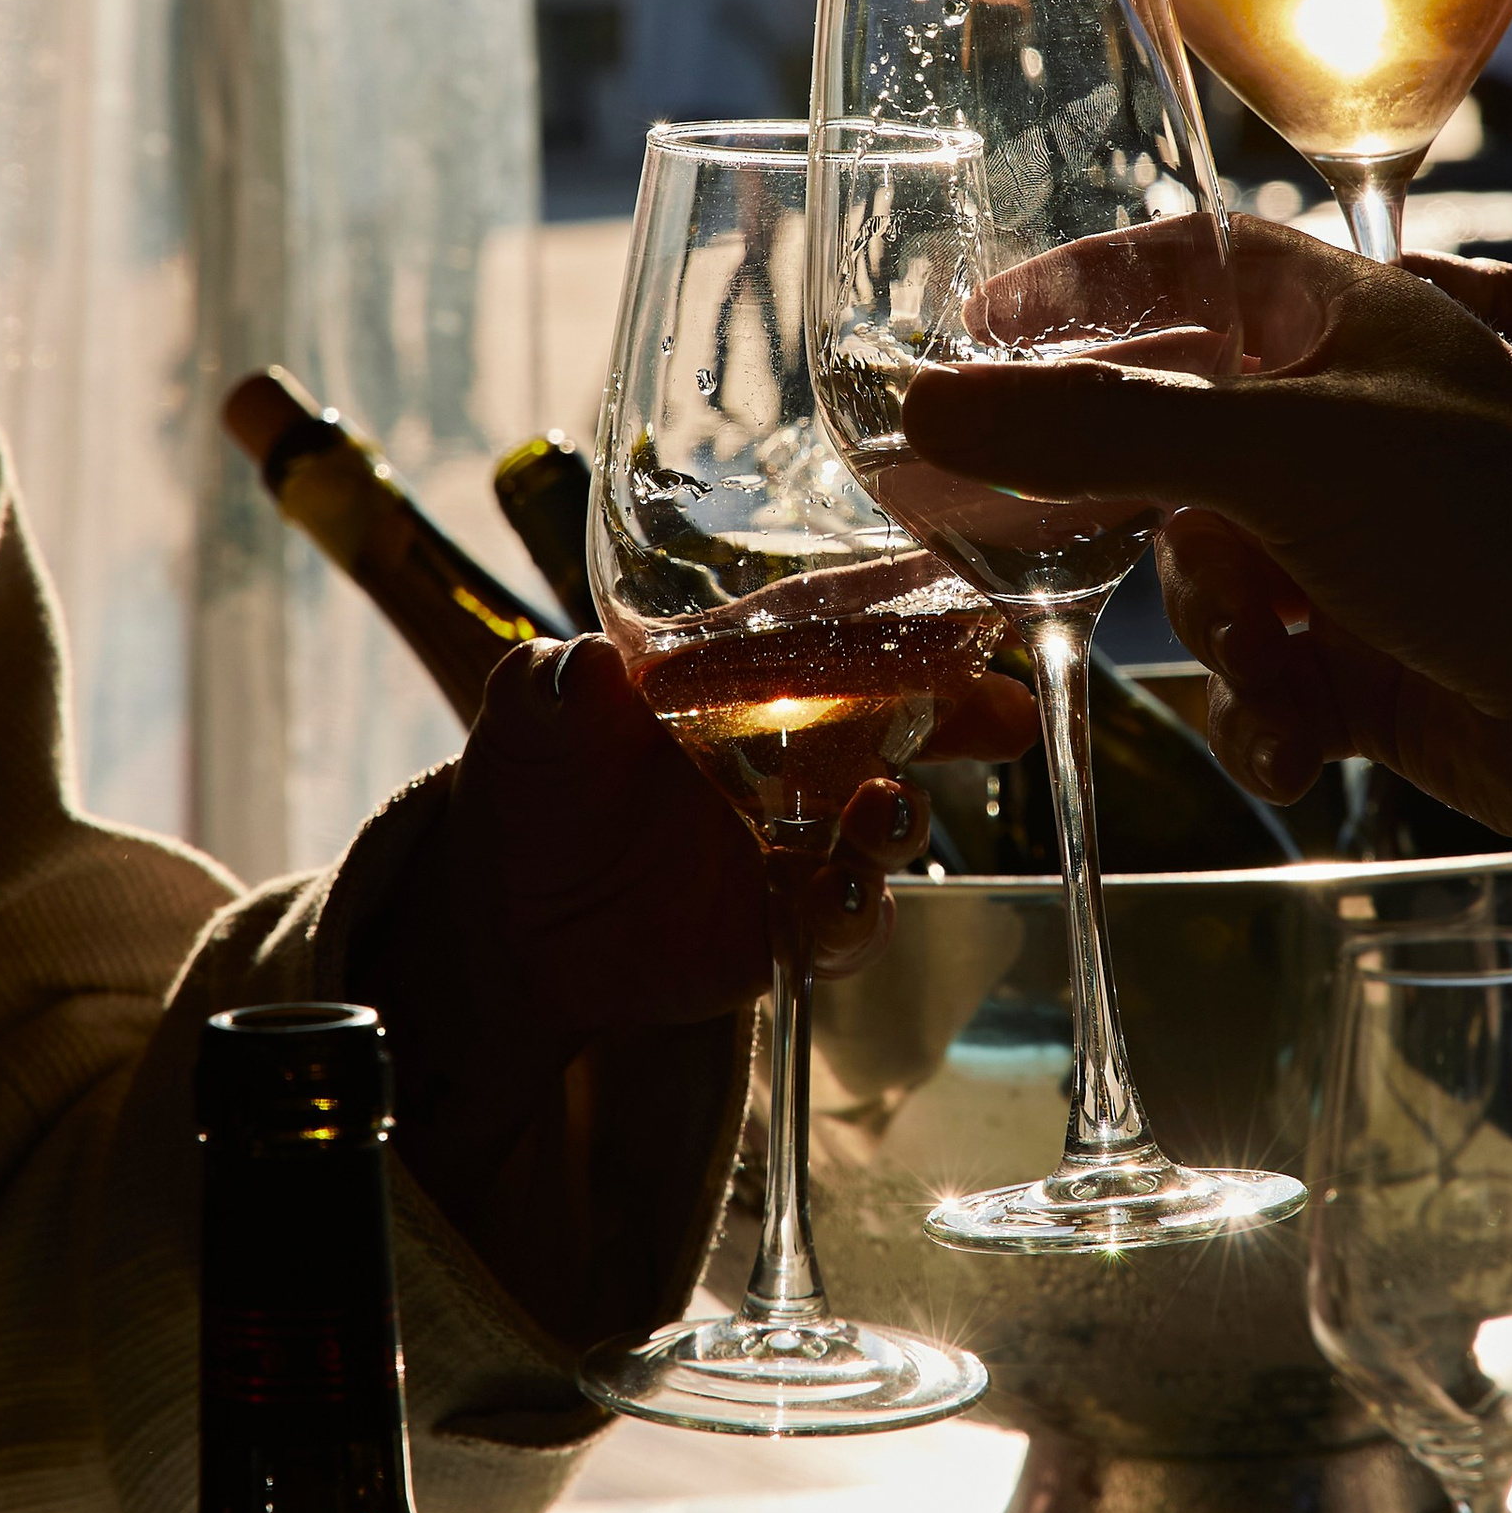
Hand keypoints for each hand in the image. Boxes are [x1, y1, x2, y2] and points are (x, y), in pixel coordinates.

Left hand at [353, 639, 994, 1298]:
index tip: (962, 591)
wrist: (507, 917)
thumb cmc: (529, 782)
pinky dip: (856, 911)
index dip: (897, 606)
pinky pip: (846, 920)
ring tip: (887, 812)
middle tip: (1005, 711)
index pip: (828, 623)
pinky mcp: (787, 921)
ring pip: (883, 818)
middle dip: (957, 709)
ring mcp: (796, 836)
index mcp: (738, 671)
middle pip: (894, 716)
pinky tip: (842, 899)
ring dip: (901, 816)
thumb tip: (577, 670)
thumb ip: (552, 688)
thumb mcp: (528, 717)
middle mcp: (787, 746)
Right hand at [901, 221, 1511, 888]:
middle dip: (1120, 514)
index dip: (1078, 287)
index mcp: (1352, 325)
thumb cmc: (1509, 528)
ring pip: (1214, 578)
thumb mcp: (1285, 455)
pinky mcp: (1383, 664)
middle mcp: (1356, 425)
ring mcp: (1370, 548)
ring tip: (1276, 670)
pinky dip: (1270, 713)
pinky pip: (1272, 680)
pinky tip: (1301, 748)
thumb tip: (921, 404)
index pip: (1188, 265)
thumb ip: (1095, 429)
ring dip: (1226, 638)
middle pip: (1171, 446)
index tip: (970, 331)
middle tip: (994, 538)